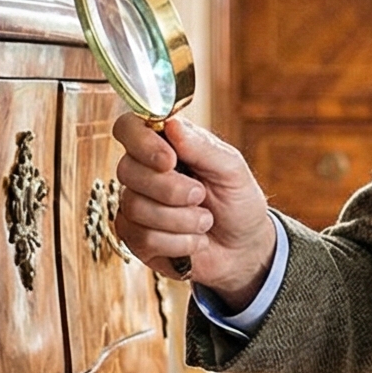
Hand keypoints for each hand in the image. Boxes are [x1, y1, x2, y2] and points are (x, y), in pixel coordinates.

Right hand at [111, 111, 275, 305]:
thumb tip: (172, 124)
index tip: (169, 160)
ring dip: (181, 219)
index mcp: (164, 145)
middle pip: (127, 170)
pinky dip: (179, 243)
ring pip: (135, 207)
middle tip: (201, 195)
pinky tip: (196, 240)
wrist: (244, 248)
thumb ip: (202, 146)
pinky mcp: (137, 240)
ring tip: (206, 221)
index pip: (128, 128)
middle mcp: (144, 172)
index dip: (141, 142)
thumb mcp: (231, 169)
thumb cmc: (238, 201)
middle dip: (171, 188)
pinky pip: (143, 239)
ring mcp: (136, 206)